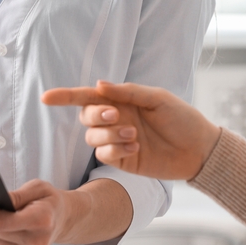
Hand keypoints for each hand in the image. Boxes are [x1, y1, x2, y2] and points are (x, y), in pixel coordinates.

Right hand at [42, 80, 220, 180]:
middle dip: (96, 115)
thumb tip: (99, 85)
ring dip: (109, 135)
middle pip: (86, 116)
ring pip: (92, 137)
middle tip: (117, 116)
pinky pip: (104, 155)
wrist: (198, 148)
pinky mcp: (122, 159)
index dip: (65, 96)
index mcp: (122, 100)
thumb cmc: (181, 118)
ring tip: (134, 135)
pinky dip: (115, 149)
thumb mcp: (157, 98)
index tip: (46, 97)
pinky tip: (136, 147)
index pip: (88, 96)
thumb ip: (127, 92)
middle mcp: (116, 119)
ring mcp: (117, 140)